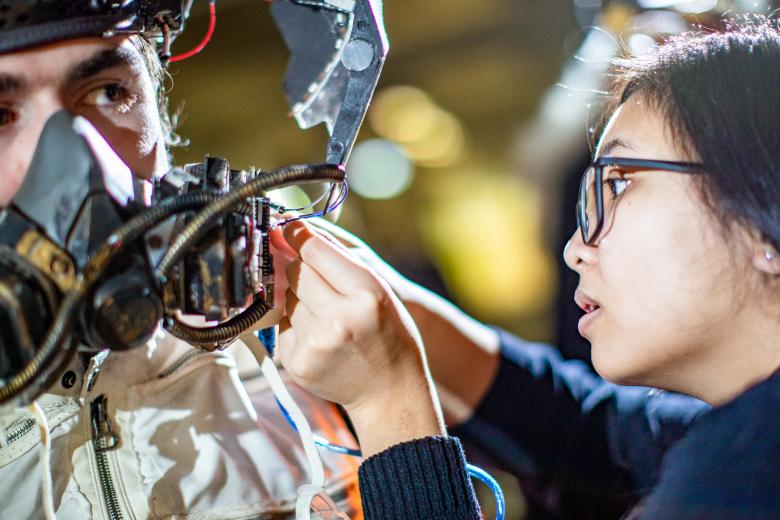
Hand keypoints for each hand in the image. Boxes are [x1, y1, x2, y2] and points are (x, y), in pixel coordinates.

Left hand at [273, 220, 444, 455]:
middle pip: (296, 270)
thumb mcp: (379, 291)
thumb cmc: (388, 335)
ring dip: (298, 299)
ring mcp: (315, 343)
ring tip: (326, 316)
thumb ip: (339, 261)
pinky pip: (282, 324)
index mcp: (367, 294)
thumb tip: (293, 230)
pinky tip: (319, 336)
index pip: (315, 249)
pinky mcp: (297, 361)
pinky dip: (295, 324)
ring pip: (286, 297)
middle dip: (301, 268)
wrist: (390, 391)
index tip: (289, 228)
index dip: (297, 234)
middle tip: (318, 280)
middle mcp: (340, 318)